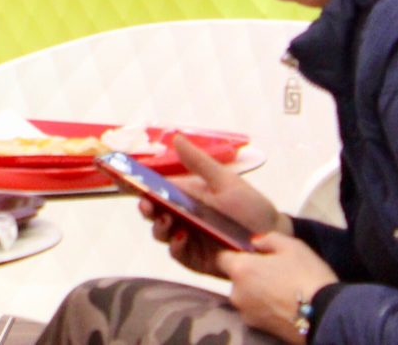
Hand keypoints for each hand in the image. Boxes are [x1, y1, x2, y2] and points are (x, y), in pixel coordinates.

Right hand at [140, 136, 282, 275]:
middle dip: (145, 208)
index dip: (138, 186)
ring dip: (158, 227)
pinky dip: (175, 247)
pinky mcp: (196, 259)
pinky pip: (178, 254)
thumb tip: (176, 138)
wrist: (273, 237)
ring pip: (161, 234)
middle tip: (147, 204)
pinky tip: (183, 238)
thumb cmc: (250, 206)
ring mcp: (187, 239)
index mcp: (185, 197)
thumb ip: (199, 163)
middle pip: (152, 213)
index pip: (155, 190)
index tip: (125, 180)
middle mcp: (182, 217)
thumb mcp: (225, 181)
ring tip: (168, 221)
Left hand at [223, 232, 338, 341]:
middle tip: (275, 273)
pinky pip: (258, 312)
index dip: (235, 254)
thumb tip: (255, 243)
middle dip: (250, 275)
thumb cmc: (307, 276)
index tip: (253, 255)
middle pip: (236, 279)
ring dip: (258, 293)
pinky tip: (285, 305)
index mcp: (240, 269)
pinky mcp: (259, 330)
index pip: (221, 257)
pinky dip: (267, 308)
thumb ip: (268, 239)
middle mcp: (236, 293)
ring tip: (283, 291)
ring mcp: (247, 314)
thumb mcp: (292, 246)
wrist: (327, 316)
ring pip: (247, 297)